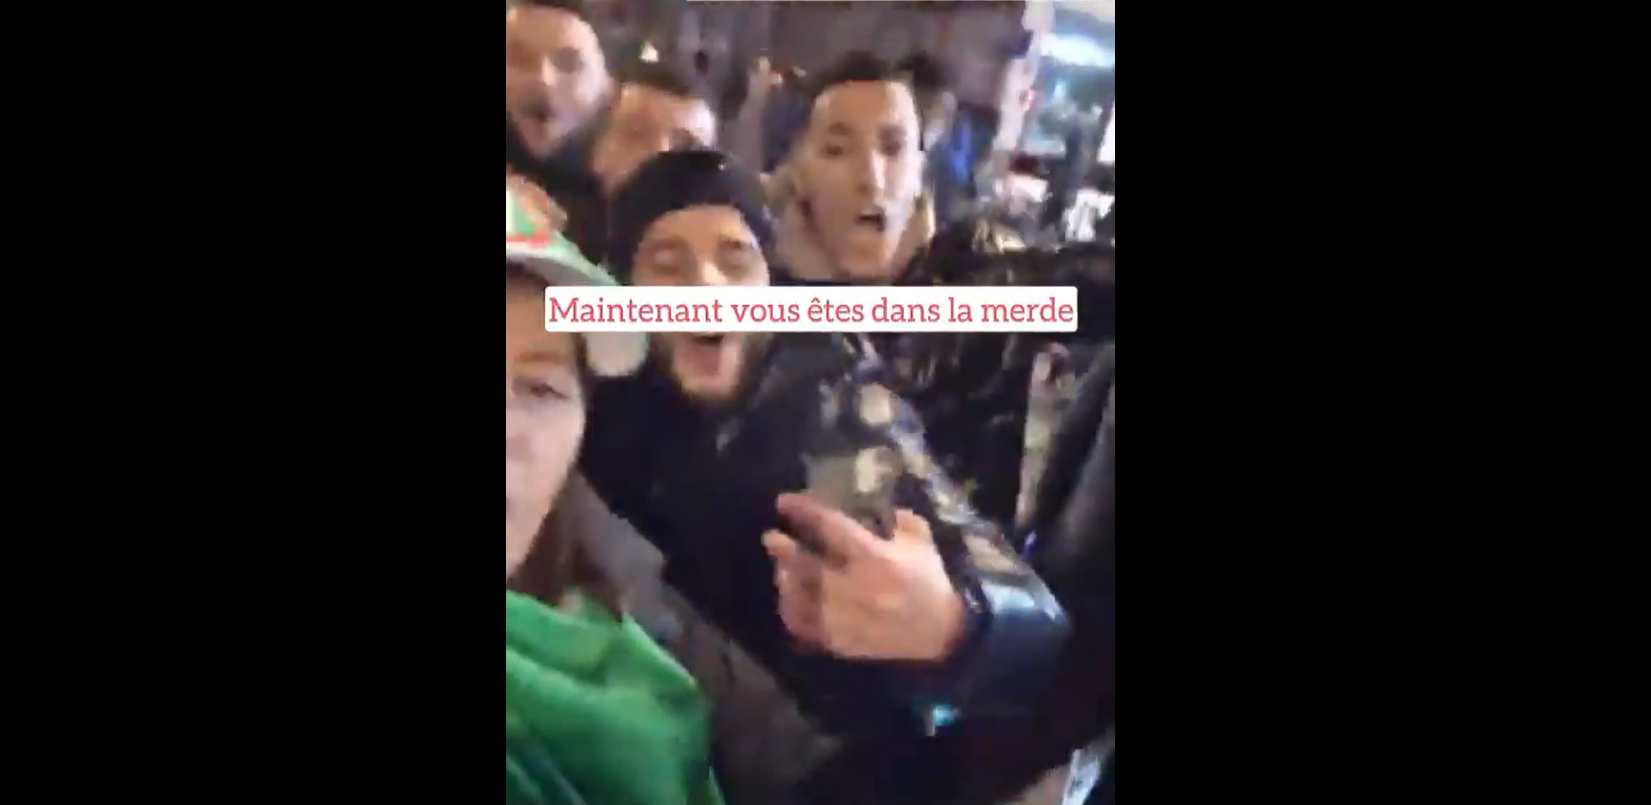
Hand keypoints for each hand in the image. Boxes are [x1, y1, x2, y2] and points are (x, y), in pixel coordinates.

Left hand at [763, 494, 966, 662]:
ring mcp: (845, 618)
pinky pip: (805, 627)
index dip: (804, 512)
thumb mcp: (922, 542)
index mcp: (875, 558)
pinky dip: (791, 612)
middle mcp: (854, 587)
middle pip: (806, 565)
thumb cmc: (930, 583)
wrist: (942, 635)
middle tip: (771, 537)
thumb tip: (877, 508)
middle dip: (784, 549)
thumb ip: (901, 520)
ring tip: (780, 569)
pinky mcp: (841, 640)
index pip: (831, 528)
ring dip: (785, 580)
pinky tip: (789, 600)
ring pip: (800, 597)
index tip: (785, 501)